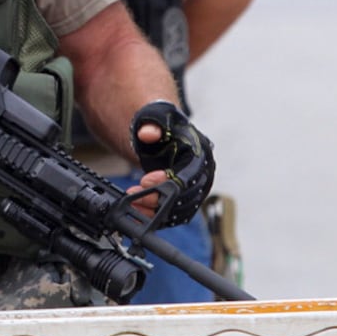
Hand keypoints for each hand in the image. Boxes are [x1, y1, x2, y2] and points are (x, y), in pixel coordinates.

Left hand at [126, 101, 214, 224]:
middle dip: (158, 198)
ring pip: (179, 210)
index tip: (144, 181)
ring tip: (132, 203)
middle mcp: (204, 174)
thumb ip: (152, 126)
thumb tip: (147, 134)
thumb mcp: (157, 119)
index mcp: (201, 154)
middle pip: (185, 196)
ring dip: (155, 211)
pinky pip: (175, 215)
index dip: (166, 182)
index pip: (188, 175)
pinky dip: (157, 217)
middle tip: (134, 194)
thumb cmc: (164, 124)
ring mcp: (197, 189)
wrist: (167, 131)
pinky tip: (139, 214)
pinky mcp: (188, 199)